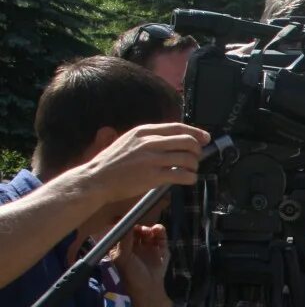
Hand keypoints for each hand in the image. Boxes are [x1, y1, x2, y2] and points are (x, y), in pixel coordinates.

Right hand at [82, 123, 209, 204]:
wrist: (96, 179)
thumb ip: (149, 138)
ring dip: (194, 166)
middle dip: (197, 150)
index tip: (205, 138)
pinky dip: (191, 178)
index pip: (178, 127)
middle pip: (187, 142)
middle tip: (196, 158)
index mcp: (143, 131)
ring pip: (188, 159)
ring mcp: (152, 159)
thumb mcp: (128, 141)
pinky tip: (188, 179)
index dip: (196, 132)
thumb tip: (173, 139)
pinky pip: (183, 175)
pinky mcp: (154, 176)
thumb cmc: (112, 163)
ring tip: (190, 170)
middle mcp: (149, 142)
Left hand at [110, 224, 170, 303]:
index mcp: (122, 248)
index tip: (127, 219)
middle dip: (138, 226)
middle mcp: (134, 246)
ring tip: (150, 232)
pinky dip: (160, 230)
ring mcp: (148, 247)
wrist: (149, 288)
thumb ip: (124, 241)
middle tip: (140, 228)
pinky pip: (160, 236)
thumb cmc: (132, 275)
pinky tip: (158, 230)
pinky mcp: (160, 248)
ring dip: (149, 228)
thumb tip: (126, 224)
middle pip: (136, 230)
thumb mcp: (123, 258)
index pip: (122, 232)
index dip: (124, 225)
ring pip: (148, 231)